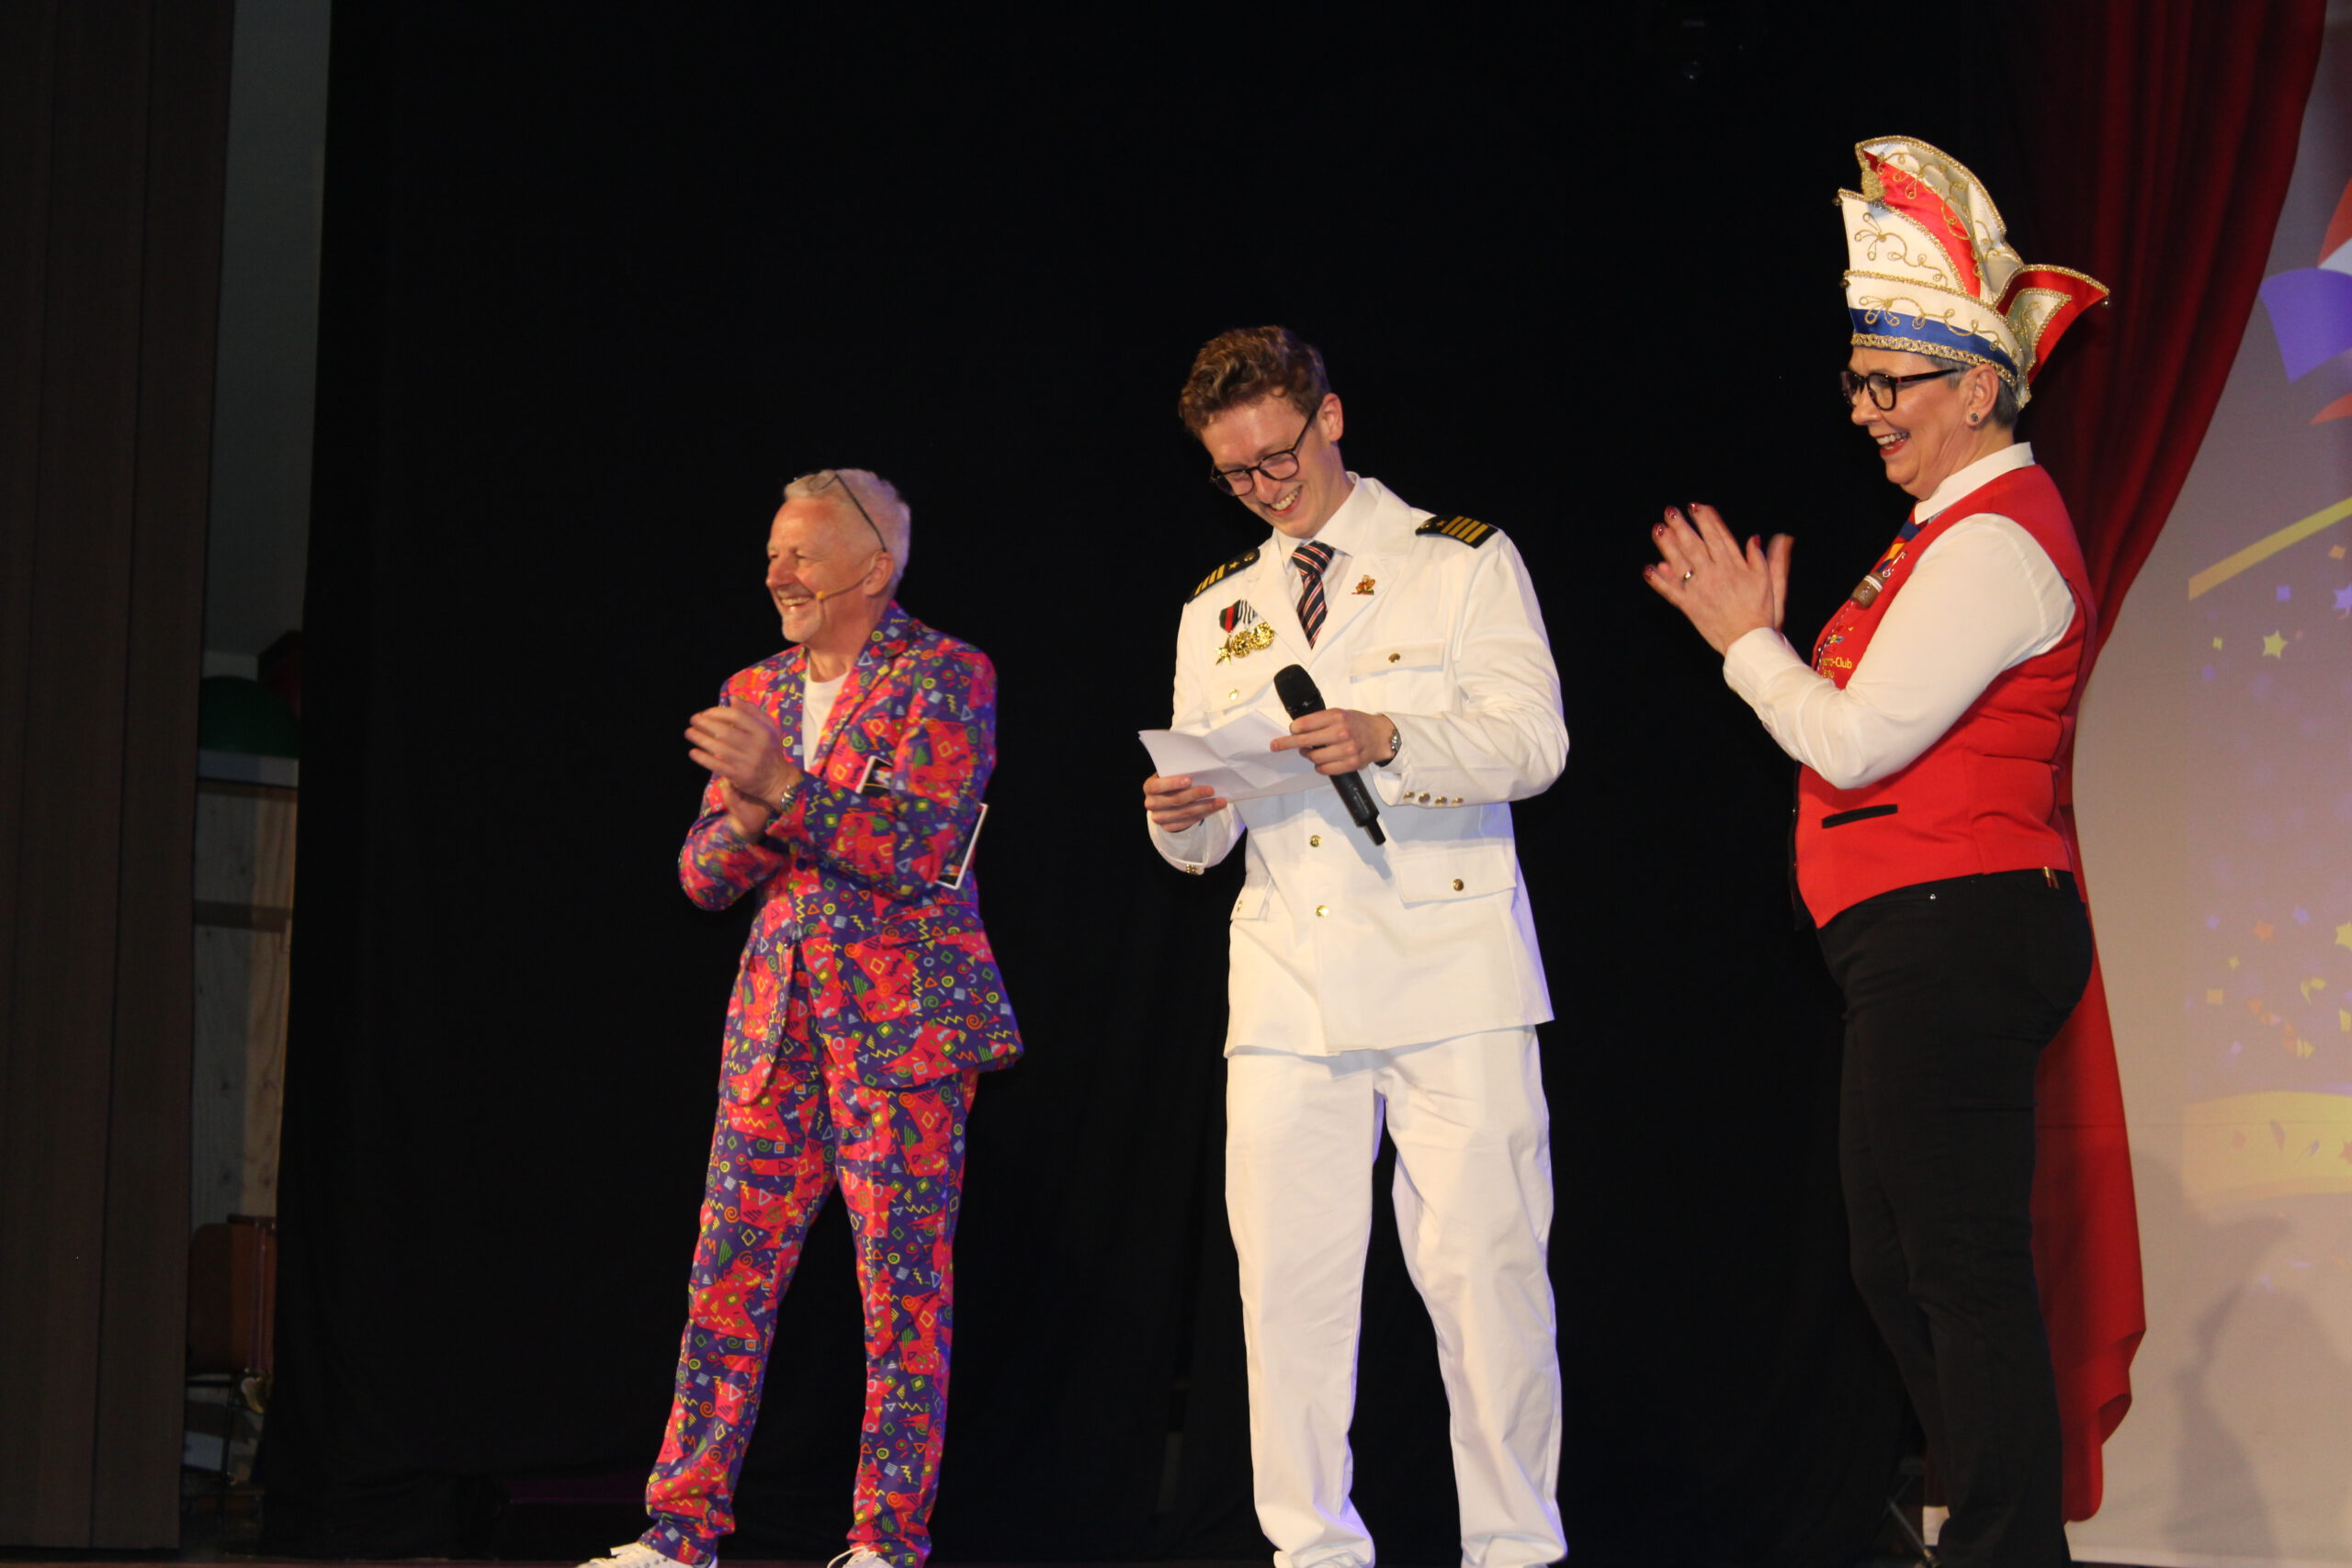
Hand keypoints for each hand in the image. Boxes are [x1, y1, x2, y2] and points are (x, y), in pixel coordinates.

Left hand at [687, 703, 801, 828]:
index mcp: (763, 732)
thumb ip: (752, 712)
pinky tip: (693, 752)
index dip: (718, 712)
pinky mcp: (739, 776)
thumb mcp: (769, 728)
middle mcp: (756, 746)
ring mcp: (747, 762)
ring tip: (689, 732)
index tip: (706, 712)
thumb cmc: (769, 749)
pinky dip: (703, 758)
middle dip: (706, 724)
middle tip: (693, 720)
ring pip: (719, 749)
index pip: (737, 716)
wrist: (777, 779)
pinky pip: (718, 766)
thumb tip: (732, 699)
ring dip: (701, 739)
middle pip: (725, 732)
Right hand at [1144, 771, 1224, 832]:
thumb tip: (1199, 769)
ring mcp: (1159, 818)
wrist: (1165, 800)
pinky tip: (1214, 808)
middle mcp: (1151, 804)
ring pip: (1185, 813)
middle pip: (1175, 800)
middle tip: (1211, 790)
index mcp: (1149, 787)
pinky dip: (1203, 814)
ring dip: (1205, 806)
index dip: (1173, 783)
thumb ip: (1177, 772)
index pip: (1158, 786)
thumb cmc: (1170, 782)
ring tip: (1220, 801)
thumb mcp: (1169, 775)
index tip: (1189, 780)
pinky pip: (1188, 822)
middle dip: (1195, 795)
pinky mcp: (1168, 827)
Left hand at [1269, 707, 1393, 775]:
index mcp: (1337, 716)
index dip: (1294, 728)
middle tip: (1276, 745)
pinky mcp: (1351, 763)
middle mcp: (1341, 732)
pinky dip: (1319, 767)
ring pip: (1314, 757)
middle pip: (1305, 741)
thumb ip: (1320, 720)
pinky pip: (1325, 769)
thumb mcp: (1339, 713)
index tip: (1291, 730)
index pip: (1305, 723)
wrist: (1380, 736)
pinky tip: (1322, 762)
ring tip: (1311, 752)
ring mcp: (1347, 749)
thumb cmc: (1357, 724)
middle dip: (1287, 743)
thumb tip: (1297, 730)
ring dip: (1309, 755)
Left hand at [1643, 504, 1791, 654]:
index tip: (1697, 506)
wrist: (1750, 642)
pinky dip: (1659, 580)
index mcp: (1735, 566)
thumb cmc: (1763, 613)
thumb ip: (1765, 558)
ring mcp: (1700, 590)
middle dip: (1682, 526)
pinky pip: (1671, 591)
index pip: (1718, 537)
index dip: (1707, 520)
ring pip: (1681, 562)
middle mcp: (1715, 574)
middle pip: (1695, 545)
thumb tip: (1757, 537)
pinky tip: (1648, 568)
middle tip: (1670, 511)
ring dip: (1668, 545)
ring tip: (1658, 529)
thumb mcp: (1771, 582)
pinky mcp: (1690, 606)